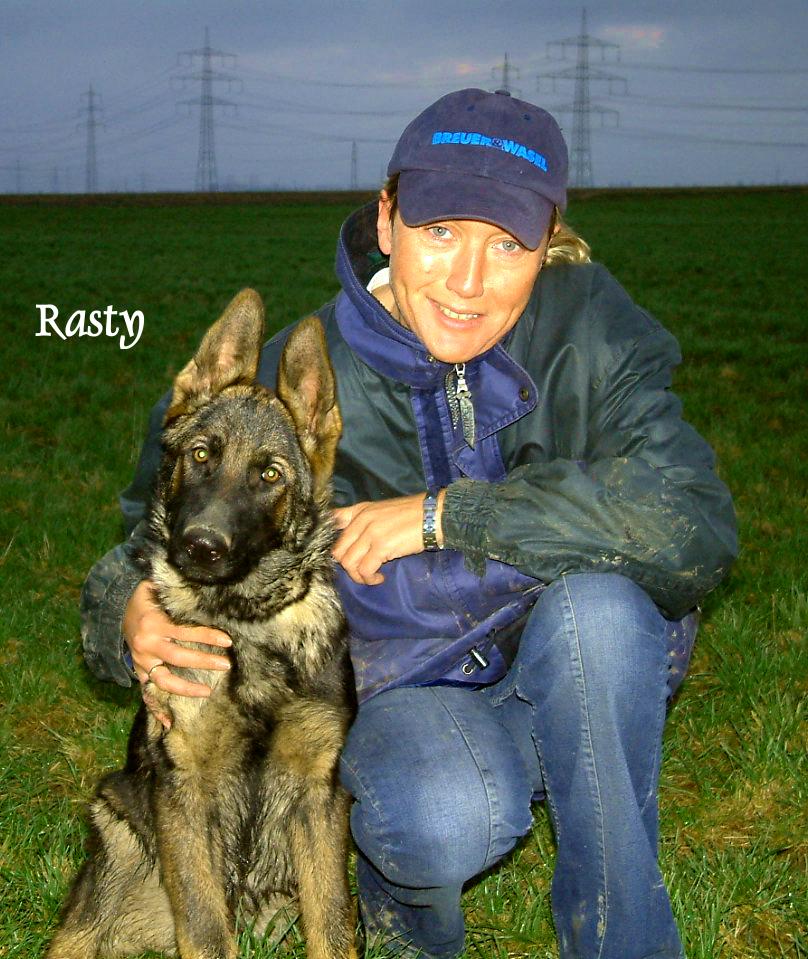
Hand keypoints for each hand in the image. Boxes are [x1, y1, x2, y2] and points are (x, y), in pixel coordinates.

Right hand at [124, 579, 231, 698]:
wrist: (117, 608)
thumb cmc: (147, 597)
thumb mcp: (158, 589)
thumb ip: (178, 594)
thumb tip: (206, 590)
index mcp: (154, 624)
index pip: (185, 632)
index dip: (207, 636)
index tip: (227, 641)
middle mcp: (146, 645)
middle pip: (178, 658)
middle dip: (204, 661)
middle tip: (227, 664)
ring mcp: (141, 661)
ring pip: (164, 680)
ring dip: (186, 688)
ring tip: (208, 692)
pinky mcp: (138, 671)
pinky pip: (146, 693)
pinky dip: (156, 709)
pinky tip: (170, 722)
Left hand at [332, 491, 444, 585]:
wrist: (434, 515)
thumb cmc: (413, 514)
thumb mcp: (383, 511)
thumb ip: (366, 520)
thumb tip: (354, 539)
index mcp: (360, 510)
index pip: (333, 523)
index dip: (334, 542)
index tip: (344, 554)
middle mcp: (361, 520)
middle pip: (338, 550)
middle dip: (347, 566)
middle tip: (361, 570)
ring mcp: (370, 533)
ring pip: (348, 562)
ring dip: (358, 575)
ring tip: (371, 576)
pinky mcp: (381, 546)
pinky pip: (364, 569)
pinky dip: (369, 578)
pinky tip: (380, 577)